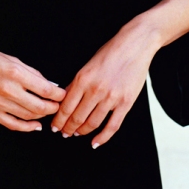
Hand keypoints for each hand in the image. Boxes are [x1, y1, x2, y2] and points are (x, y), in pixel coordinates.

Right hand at [0, 40, 66, 131]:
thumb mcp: (11, 59)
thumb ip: (31, 73)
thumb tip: (49, 84)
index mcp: (15, 73)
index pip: (46, 89)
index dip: (58, 94)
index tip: (63, 94)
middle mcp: (8, 90)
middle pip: (40, 106)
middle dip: (53, 107)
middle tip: (58, 105)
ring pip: (28, 116)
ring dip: (42, 116)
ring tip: (47, 112)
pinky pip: (13, 124)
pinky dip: (27, 127)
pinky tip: (35, 125)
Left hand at [50, 21, 158, 147]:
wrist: (134, 46)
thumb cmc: (110, 52)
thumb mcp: (87, 65)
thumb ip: (76, 82)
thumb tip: (64, 98)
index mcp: (83, 78)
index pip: (66, 106)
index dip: (58, 120)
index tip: (54, 126)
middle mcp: (95, 90)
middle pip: (77, 118)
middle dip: (67, 128)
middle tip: (63, 133)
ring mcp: (111, 98)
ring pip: (92, 123)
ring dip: (81, 132)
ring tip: (76, 134)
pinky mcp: (125, 103)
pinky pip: (112, 126)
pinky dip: (102, 138)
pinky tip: (95, 143)